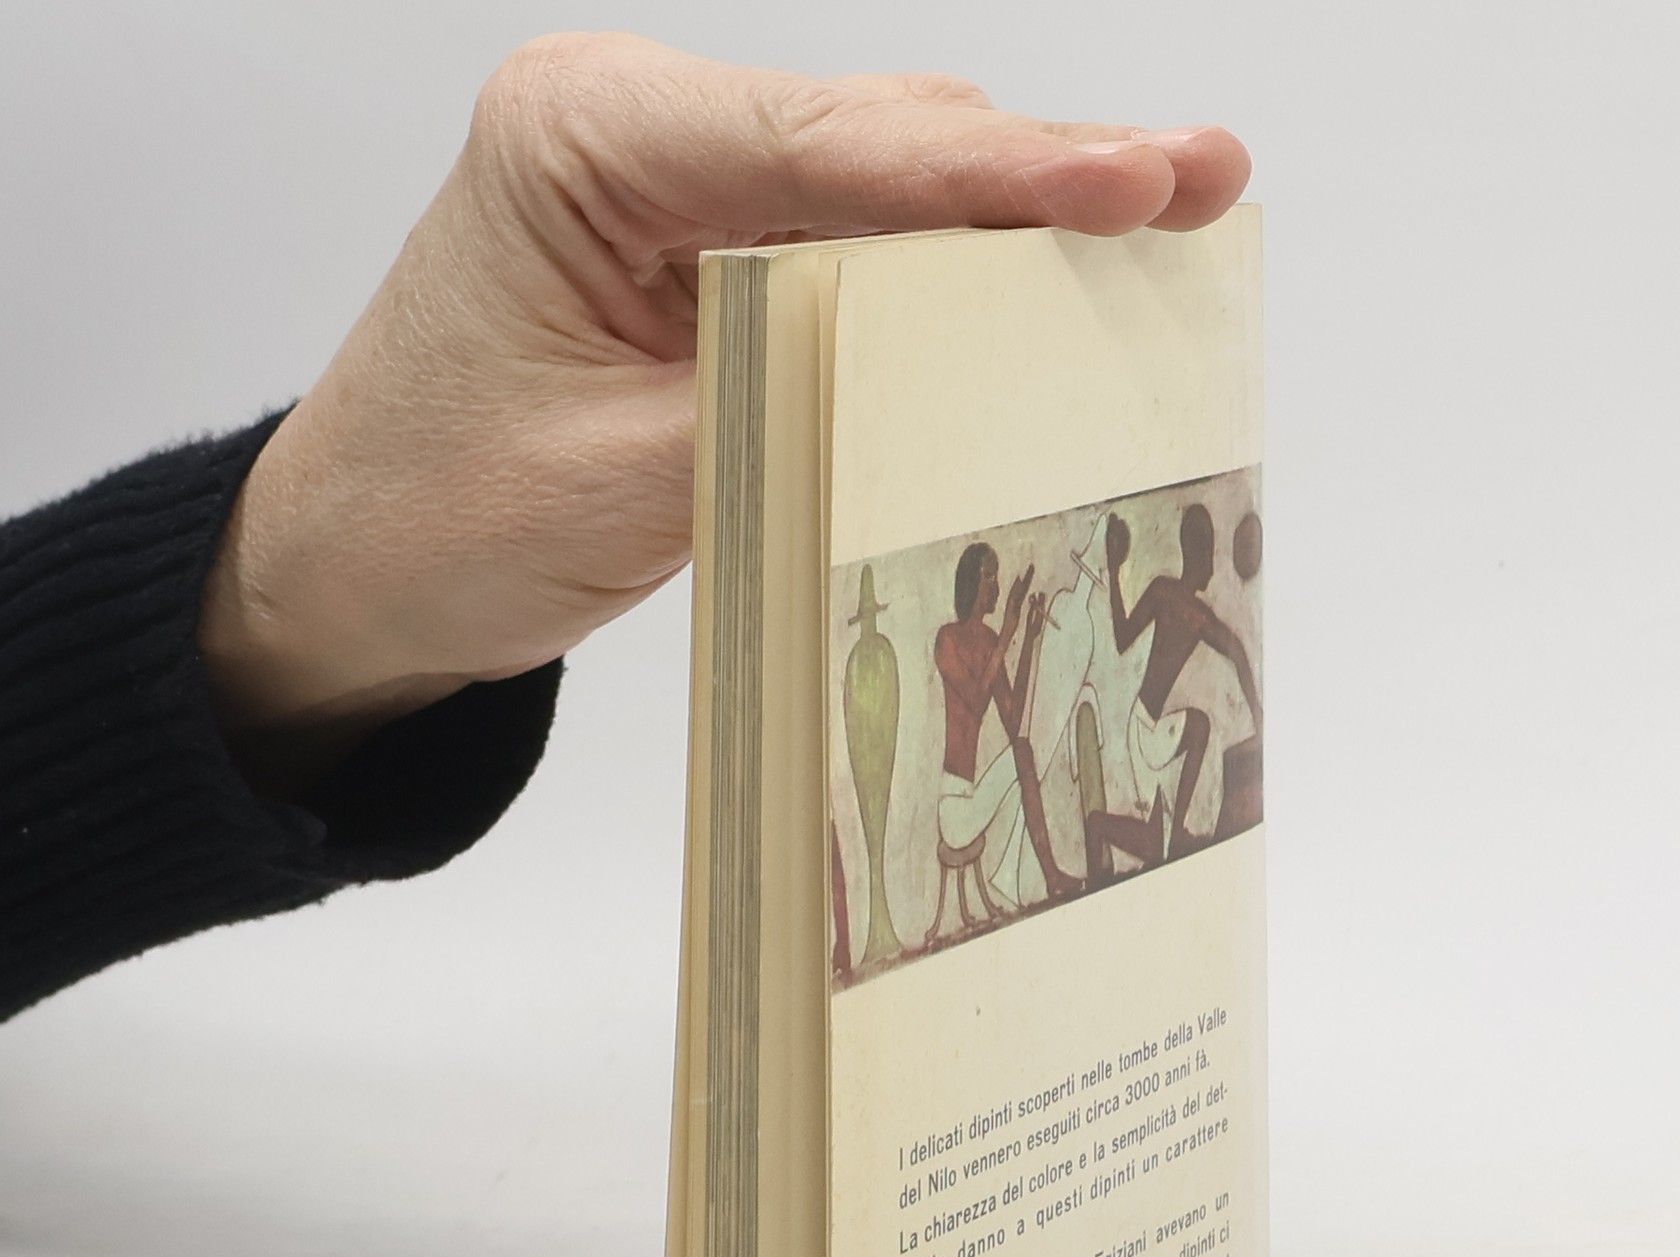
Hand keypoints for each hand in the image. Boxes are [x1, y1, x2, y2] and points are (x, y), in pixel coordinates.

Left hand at [198, 35, 1249, 788]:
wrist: (353, 572)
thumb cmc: (432, 520)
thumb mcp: (621, 481)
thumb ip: (785, 405)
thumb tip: (953, 376)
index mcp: (582, 142)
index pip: (823, 147)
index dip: (992, 174)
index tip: (1134, 181)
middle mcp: (639, 133)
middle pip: (878, 137)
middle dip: (1037, 177)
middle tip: (1199, 189)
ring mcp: (680, 192)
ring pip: (883, 183)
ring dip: (1010, 225)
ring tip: (1161, 233)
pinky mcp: (711, 261)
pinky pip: (855, 253)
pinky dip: (951, 283)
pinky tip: (1046, 297)